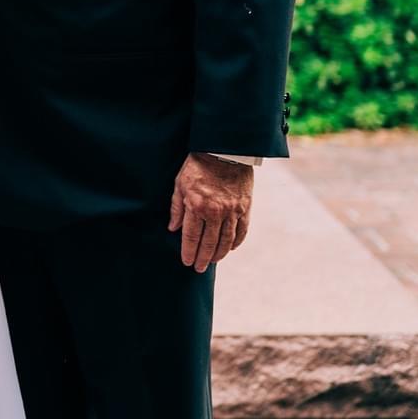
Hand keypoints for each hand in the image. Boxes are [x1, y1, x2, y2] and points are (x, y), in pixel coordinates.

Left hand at [168, 151, 253, 271]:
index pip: (191, 237)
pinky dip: (236, 242)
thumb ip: (177, 208)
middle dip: (203, 258)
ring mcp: (232, 210)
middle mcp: (215, 211)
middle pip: (209, 243)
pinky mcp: (244, 207)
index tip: (187, 262)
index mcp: (196, 205)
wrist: (224, 150)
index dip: (189, 251)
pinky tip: (231, 249)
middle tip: (199, 268)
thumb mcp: (180, 183)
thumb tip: (173, 229)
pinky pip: (241, 230)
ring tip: (213, 261)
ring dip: (219, 254)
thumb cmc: (198, 166)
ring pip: (226, 240)